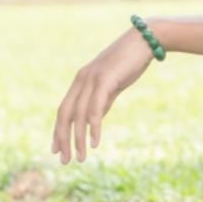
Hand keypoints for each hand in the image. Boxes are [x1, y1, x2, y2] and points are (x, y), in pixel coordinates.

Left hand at [51, 28, 155, 163]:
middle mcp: (82, 80)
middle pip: (65, 115)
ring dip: (78, 139)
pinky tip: (94, 143)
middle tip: (64, 161)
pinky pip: (95, 108)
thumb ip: (102, 101)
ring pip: (79, 115)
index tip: (57, 150)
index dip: (58, 131)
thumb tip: (94, 119)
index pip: (64, 110)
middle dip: (63, 139)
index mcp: (81, 81)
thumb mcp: (113, 85)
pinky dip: (93, 127)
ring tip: (80, 158)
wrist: (145, 40)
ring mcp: (91, 79)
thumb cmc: (131, 62)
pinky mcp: (104, 79)